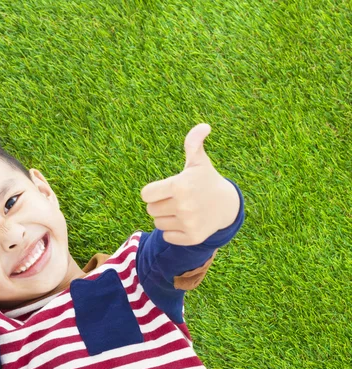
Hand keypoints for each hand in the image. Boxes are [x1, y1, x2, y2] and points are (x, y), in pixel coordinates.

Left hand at [140, 124, 239, 245]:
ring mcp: (189, 222)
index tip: (166, 189)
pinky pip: (167, 236)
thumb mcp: (199, 162)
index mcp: (180, 185)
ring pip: (158, 223)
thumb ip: (193, 143)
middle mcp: (184, 205)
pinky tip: (186, 222)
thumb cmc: (206, 180)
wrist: (227, 205)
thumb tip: (204, 126)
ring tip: (182, 210)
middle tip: (176, 200)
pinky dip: (173, 232)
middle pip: (151, 209)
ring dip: (166, 218)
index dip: (153, 192)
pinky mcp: (192, 237)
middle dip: (160, 204)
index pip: (146, 194)